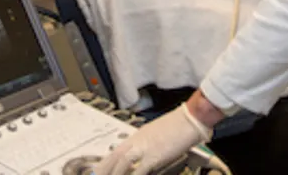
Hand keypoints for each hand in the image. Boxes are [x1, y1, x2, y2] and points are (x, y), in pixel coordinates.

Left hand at [93, 103, 211, 174]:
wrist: (190, 118)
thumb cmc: (178, 126)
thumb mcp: (157, 135)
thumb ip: (147, 146)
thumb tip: (142, 161)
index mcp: (137, 136)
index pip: (116, 151)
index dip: (105, 163)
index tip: (97, 171)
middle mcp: (138, 141)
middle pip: (115, 157)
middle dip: (104, 170)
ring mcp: (145, 148)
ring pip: (122, 163)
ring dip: (115, 174)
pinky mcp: (154, 156)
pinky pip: (139, 171)